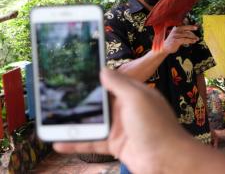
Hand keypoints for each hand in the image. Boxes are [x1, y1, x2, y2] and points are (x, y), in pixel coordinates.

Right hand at [53, 68, 190, 173]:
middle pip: (100, 102)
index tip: (75, 76)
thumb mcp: (137, 98)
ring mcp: (121, 127)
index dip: (95, 79)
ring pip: (94, 122)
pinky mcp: (116, 144)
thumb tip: (103, 69)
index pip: (111, 82)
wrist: (167, 158)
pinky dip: (77, 142)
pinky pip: (93, 141)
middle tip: (57, 98)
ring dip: (75, 123)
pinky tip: (60, 142)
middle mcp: (127, 109)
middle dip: (81, 101)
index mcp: (134, 94)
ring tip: (52, 120)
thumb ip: (119, 83)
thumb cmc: (156, 125)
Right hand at [161, 25, 199, 53]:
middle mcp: (175, 31)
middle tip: (197, 37)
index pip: (185, 26)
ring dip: (192, 38)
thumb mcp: (177, 36)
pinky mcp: (176, 40)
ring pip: (186, 35)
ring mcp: (175, 35)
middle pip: (186, 31)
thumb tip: (191, 33)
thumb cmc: (172, 42)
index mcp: (176, 28)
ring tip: (196, 40)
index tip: (196, 27)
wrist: (165, 48)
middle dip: (193, 34)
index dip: (191, 27)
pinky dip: (190, 40)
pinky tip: (193, 41)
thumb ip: (183, 33)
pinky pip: (185, 40)